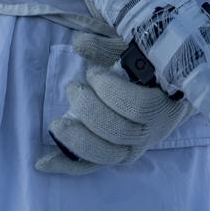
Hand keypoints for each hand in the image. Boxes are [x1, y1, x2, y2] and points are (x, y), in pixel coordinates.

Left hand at [35, 30, 193, 175]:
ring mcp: (133, 149)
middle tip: (72, 88)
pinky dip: (68, 166)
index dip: (111, 90)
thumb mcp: (135, 53)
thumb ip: (109, 47)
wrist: (167, 96)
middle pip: (119, 132)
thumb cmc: (149, 70)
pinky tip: (43, 163)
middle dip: (89, 109)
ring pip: (106, 155)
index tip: (92, 71)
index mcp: (162, 104)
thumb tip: (79, 43)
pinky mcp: (115, 157)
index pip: (140, 107)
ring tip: (56, 124)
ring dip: (77, 139)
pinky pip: (93, 167)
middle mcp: (150, 133)